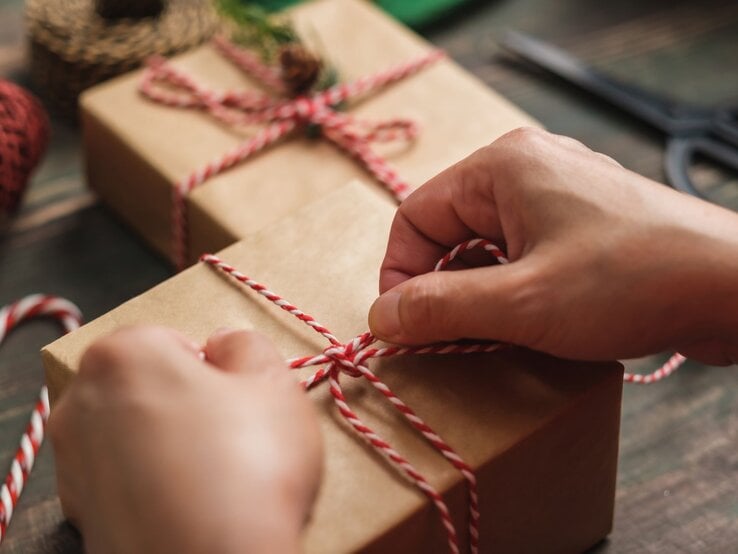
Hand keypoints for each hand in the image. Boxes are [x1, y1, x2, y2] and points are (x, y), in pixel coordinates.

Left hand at [50, 326, 321, 553]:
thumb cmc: (248, 466)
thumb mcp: (273, 383)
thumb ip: (246, 345)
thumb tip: (224, 346)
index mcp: (122, 355)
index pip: (172, 340)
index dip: (212, 367)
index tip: (235, 397)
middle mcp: (81, 404)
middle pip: (146, 385)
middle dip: (185, 401)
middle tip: (231, 432)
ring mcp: (75, 464)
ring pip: (134, 434)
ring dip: (169, 443)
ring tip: (217, 474)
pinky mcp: (82, 516)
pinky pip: (126, 482)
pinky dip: (154, 486)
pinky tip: (193, 504)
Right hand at [369, 127, 737, 364]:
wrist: (733, 286)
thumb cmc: (630, 281)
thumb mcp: (520, 302)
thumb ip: (439, 308)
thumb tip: (380, 317)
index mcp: (500, 167)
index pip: (415, 216)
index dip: (400, 274)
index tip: (401, 325)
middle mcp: (526, 168)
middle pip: (449, 229)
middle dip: (440, 285)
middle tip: (443, 336)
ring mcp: (558, 193)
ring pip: (485, 244)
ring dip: (475, 291)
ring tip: (486, 333)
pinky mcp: (582, 222)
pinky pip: (521, 251)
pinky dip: (509, 287)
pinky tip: (524, 320)